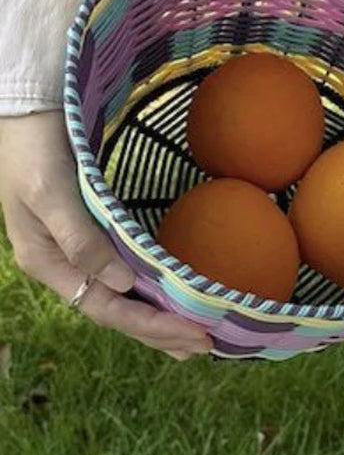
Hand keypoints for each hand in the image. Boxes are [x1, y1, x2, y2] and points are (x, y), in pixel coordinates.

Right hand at [0, 111, 213, 359]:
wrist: (27, 109)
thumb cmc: (33, 148)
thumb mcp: (50, 193)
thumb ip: (82, 240)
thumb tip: (122, 285)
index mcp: (47, 262)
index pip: (104, 308)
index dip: (149, 325)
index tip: (192, 333)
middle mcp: (61, 264)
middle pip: (114, 311)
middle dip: (157, 332)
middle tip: (206, 345)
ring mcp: (73, 249)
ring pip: (118, 296)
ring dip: (154, 318)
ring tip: (191, 338)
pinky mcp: (88, 231)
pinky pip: (121, 272)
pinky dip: (148, 290)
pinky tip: (167, 297)